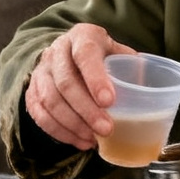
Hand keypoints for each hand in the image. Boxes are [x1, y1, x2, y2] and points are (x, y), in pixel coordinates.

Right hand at [25, 24, 135, 148]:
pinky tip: (80, 141)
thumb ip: (132, 67)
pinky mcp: (32, 90)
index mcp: (82, 37)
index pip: (85, 55)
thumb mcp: (118, 52)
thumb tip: (148, 91)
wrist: (68, 53)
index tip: (110, 101)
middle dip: (86, 110)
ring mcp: (41, 71)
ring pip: (50, 101)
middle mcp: (57, 51)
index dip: (95, 79)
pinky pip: (40, 114)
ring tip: (93, 139)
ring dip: (73, 125)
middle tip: (106, 129)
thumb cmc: (101, 56)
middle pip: (66, 82)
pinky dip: (60, 132)